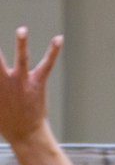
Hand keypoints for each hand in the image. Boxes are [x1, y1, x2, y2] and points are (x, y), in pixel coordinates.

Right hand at [0, 27, 61, 146]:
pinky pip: (47, 65)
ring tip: (22, 30)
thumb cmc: (4, 118)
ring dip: (22, 44)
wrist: (25, 134)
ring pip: (22, 59)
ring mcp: (22, 82)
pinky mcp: (38, 84)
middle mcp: (4, 81)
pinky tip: (58, 39)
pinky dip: (53, 52)